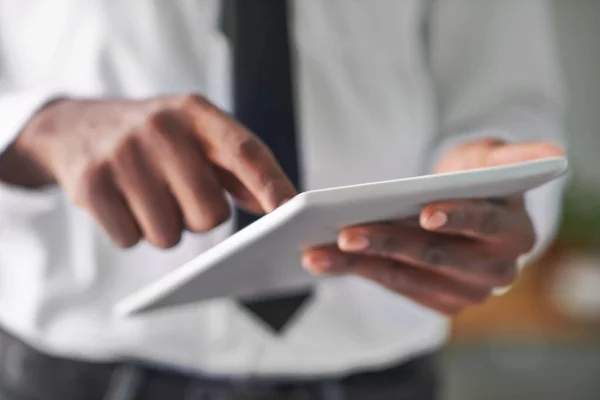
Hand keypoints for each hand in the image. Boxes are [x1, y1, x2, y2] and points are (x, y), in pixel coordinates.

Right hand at [7, 95, 295, 248]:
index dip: (271, 185)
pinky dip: (133, 232)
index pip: (245, 152)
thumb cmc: (155, 139)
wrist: (77, 127)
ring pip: (169, 235)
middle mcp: (161, 129)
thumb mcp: (197, 134)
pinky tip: (125, 203)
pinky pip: (131, 239)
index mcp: (196, 114)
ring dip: (165, 228)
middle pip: (209, 213)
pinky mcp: (91, 185)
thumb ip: (239, 167)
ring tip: (151, 197)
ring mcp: (122, 156)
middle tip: (183, 198)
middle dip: (202, 218)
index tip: (292, 212)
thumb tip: (281, 203)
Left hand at [303, 139, 563, 314]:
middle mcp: (495, 270)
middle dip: (388, 242)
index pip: (485, 223)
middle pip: (435, 254)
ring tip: (316, 251)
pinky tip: (322, 260)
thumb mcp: (495, 159)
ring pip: (405, 274)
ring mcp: (464, 292)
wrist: (463, 210)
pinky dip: (356, 272)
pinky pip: (391, 285)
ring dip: (359, 263)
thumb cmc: (476, 178)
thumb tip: (553, 153)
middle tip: (345, 232)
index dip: (458, 217)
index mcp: (514, 232)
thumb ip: (519, 155)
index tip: (426, 213)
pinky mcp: (435, 301)